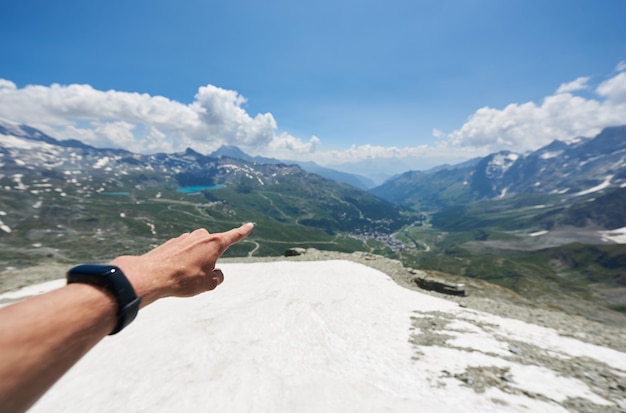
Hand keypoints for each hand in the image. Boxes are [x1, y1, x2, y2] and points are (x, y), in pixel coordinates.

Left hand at [110, 223, 253, 306]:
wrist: (152, 275)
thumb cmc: (184, 280)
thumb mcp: (209, 284)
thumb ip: (218, 277)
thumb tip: (216, 272)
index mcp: (214, 243)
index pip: (234, 236)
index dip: (243, 232)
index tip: (250, 225)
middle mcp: (200, 236)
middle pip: (212, 249)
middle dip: (210, 261)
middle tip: (199, 277)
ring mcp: (184, 238)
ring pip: (196, 253)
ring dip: (194, 263)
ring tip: (183, 277)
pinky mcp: (171, 243)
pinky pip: (182, 254)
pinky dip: (181, 263)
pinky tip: (172, 273)